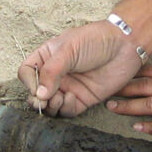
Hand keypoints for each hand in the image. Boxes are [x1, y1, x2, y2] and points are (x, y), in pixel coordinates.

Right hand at [18, 21, 144, 116]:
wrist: (125, 45)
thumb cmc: (96, 40)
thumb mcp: (69, 49)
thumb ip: (51, 71)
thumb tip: (39, 94)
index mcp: (47, 57)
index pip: (27, 73)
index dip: (28, 82)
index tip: (36, 87)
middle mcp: (56, 74)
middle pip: (36, 93)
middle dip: (36, 99)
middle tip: (42, 101)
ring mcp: (69, 87)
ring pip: (50, 105)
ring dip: (50, 106)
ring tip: (58, 99)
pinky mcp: (83, 99)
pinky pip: (67, 111)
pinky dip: (66, 108)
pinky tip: (72, 98)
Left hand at [105, 49, 151, 143]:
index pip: (150, 71)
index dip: (132, 73)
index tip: (117, 74)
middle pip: (144, 88)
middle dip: (124, 90)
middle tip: (106, 92)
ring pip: (150, 106)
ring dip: (129, 108)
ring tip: (113, 108)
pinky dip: (151, 127)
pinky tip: (138, 128)